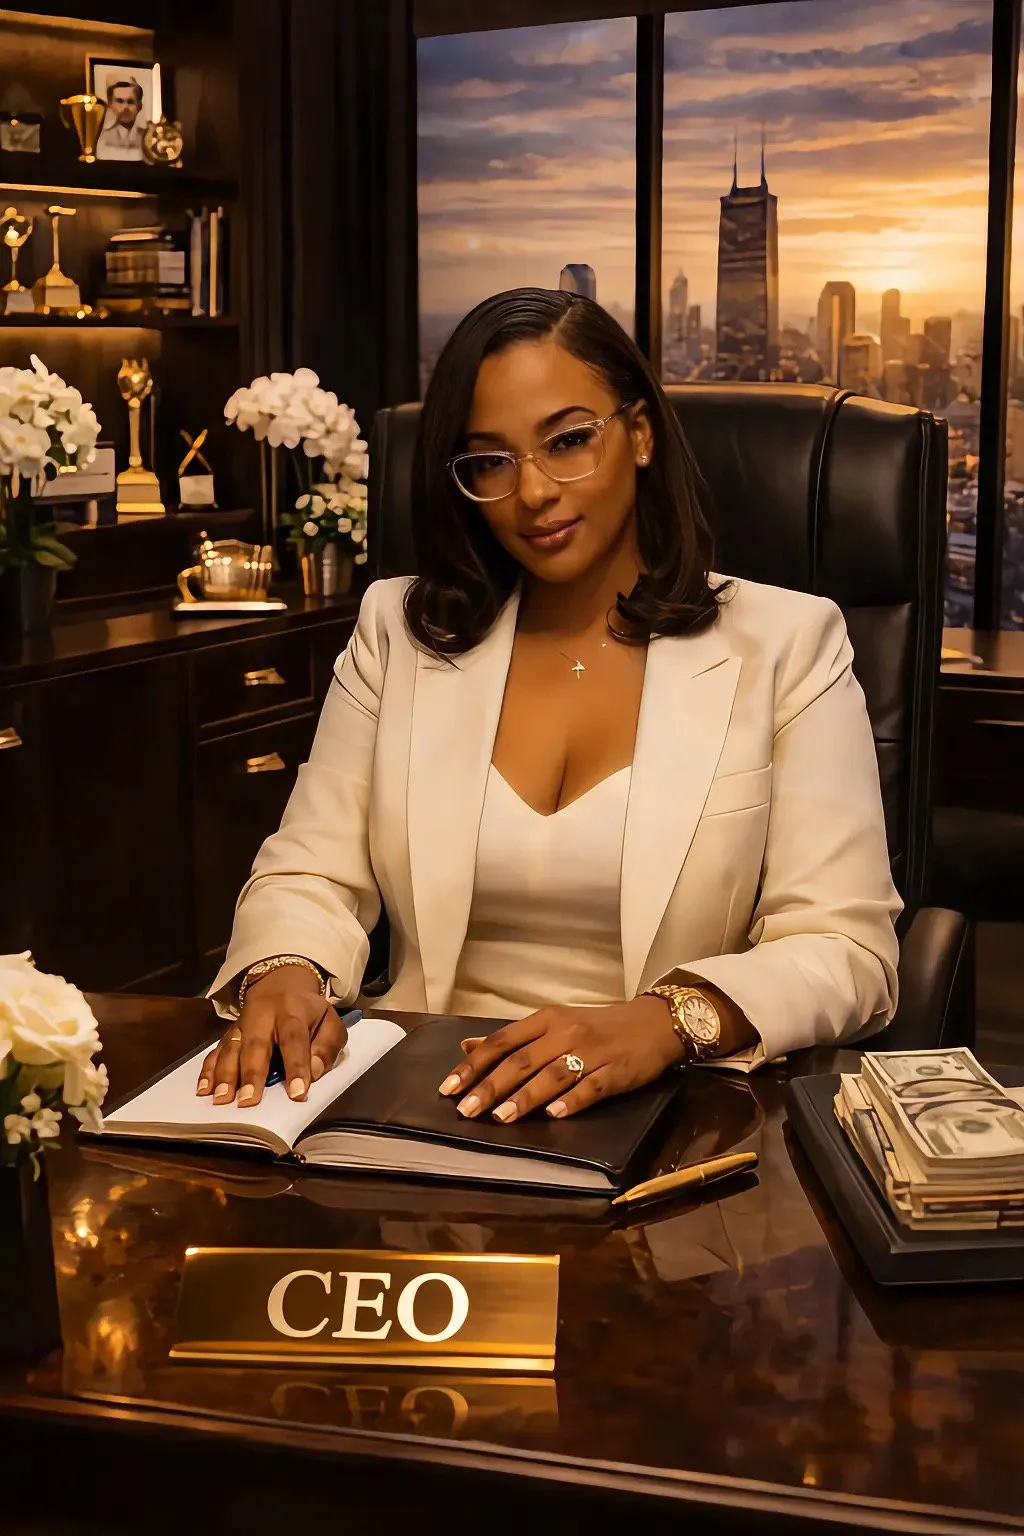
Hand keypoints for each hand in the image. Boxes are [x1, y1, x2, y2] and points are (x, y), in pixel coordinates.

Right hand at [195, 966, 345, 1107]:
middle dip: (251, 1073)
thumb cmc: (309, 1014)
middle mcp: (263, 1016)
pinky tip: (204, 1089)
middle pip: (256, 1044)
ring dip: (225, 1075)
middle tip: (248, 1101)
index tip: (297, 1093)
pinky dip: (208, 1071)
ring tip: (222, 1099)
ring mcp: (242, 1025)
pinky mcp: (228, 1034)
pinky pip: (216, 1051)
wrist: (281, 985)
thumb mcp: (330, 1022)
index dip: (296, 1066)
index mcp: (292, 1011)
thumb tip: (314, 1071)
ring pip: (231, 1048)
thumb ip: (327, 1046)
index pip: (294, 1039)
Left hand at [438, 997, 681, 1122]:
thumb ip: (513, 1038)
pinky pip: (591, 1086)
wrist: (654, 1023)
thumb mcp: (553, 1023)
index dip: (474, 1065)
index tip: (448, 1087)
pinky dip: (572, 1101)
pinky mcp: (616, 1071)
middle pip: (521, 1060)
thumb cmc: (597, 1026)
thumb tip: (468, 1047)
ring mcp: (591, 1051)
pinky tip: (555, 1115)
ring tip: (501, 1117)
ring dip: (524, 1097)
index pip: (502, 1041)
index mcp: (546, 1019)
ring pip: (552, 1075)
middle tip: (466, 1110)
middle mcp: (565, 1032)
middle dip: (491, 1086)